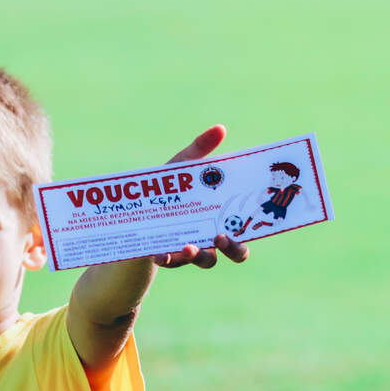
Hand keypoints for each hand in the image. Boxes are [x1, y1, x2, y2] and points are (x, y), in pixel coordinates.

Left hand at [151, 125, 249, 268]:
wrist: (135, 211)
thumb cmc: (169, 188)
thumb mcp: (182, 167)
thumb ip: (199, 151)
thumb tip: (221, 128)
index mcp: (222, 218)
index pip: (246, 227)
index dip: (254, 226)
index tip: (251, 218)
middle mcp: (213, 239)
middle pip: (236, 252)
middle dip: (232, 248)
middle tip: (220, 237)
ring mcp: (192, 251)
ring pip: (206, 261)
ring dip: (199, 256)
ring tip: (187, 247)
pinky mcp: (168, 256)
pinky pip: (171, 262)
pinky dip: (166, 259)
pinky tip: (159, 255)